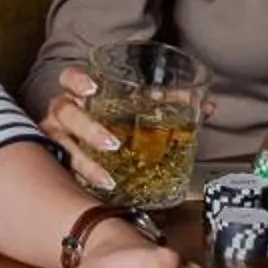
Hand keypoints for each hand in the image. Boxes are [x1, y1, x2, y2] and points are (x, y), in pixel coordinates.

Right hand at [40, 64, 218, 194]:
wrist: (92, 143)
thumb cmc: (116, 119)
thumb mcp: (140, 108)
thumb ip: (171, 103)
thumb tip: (208, 106)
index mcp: (81, 93)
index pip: (69, 78)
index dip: (77, 81)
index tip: (92, 88)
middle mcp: (65, 113)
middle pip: (65, 112)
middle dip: (87, 127)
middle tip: (113, 142)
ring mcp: (59, 137)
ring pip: (61, 145)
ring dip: (86, 162)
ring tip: (108, 177)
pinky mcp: (61, 162)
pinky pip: (66, 171)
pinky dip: (84, 180)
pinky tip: (102, 190)